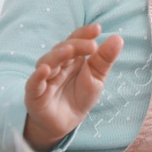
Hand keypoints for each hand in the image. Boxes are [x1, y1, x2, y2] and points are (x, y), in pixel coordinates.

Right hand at [23, 23, 123, 149]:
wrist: (66, 123)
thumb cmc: (80, 97)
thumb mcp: (97, 78)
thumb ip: (104, 59)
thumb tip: (118, 38)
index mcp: (71, 58)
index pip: (75, 40)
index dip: (84, 33)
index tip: (97, 28)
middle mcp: (56, 64)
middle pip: (62, 49)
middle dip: (76, 45)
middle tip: (91, 46)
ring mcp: (44, 78)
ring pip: (47, 62)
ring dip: (57, 55)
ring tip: (69, 51)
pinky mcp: (34, 94)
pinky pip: (33, 83)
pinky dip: (37, 76)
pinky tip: (44, 70)